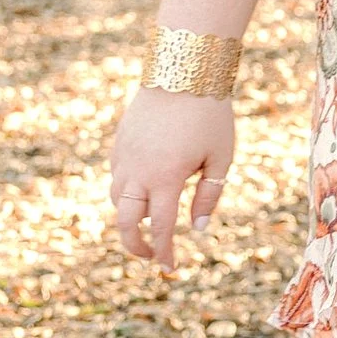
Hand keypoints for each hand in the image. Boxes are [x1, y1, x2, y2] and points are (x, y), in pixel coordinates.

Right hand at [108, 88, 234, 270]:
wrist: (183, 69)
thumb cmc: (210, 114)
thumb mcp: (220, 157)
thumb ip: (208, 195)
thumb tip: (196, 229)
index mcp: (166, 179)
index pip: (159, 228)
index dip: (164, 252)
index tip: (170, 268)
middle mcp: (138, 171)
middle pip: (124, 222)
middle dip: (135, 246)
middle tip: (150, 257)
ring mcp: (124, 156)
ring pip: (116, 199)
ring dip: (129, 218)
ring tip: (149, 224)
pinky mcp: (119, 142)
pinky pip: (116, 176)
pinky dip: (125, 191)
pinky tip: (144, 190)